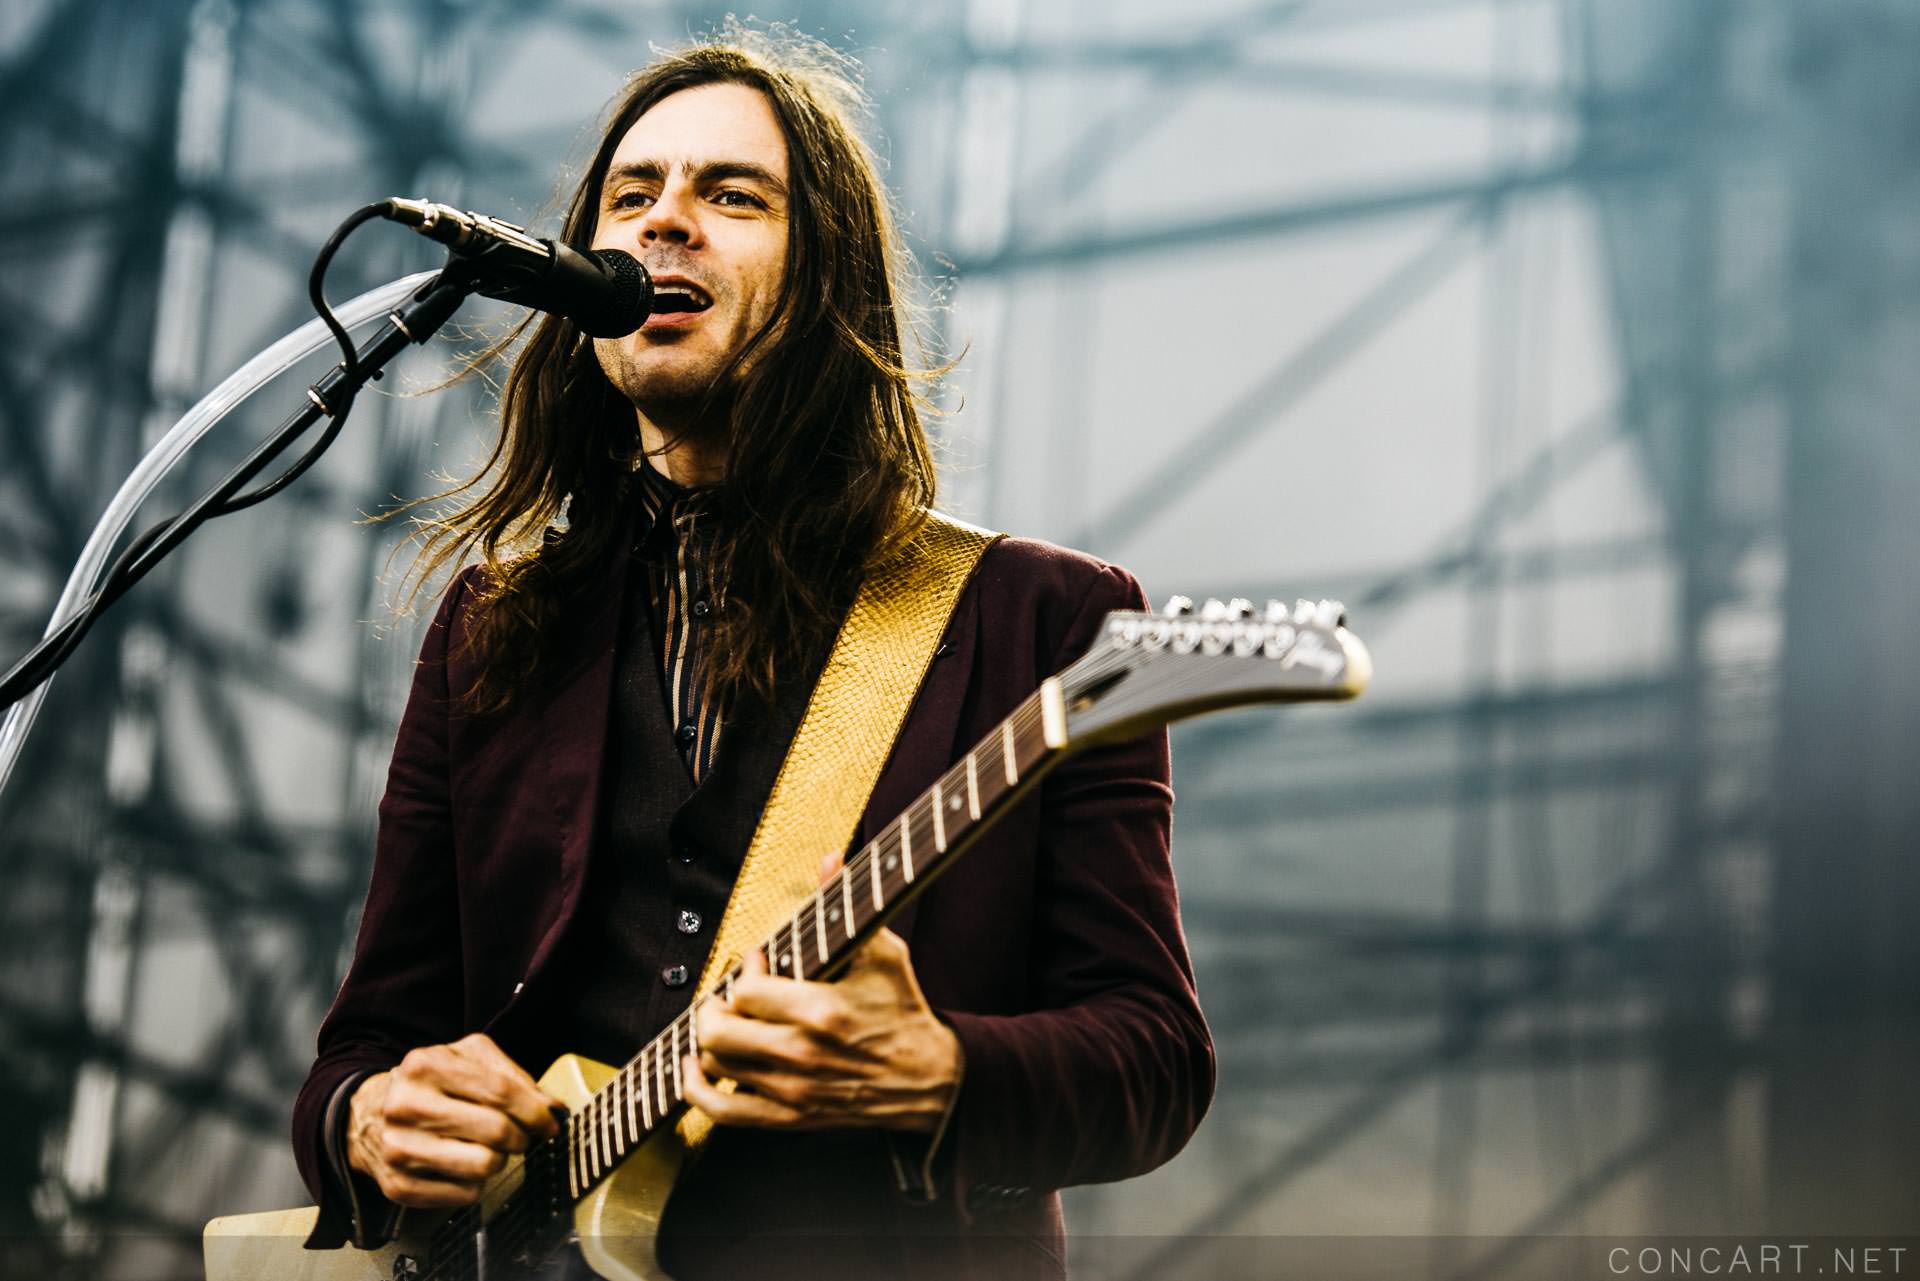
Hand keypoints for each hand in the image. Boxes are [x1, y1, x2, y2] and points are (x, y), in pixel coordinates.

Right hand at [346, 1032, 561, 1207]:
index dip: (536, 1111)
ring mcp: (399, 1149)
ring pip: (484, 1166)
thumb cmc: (428, 1084)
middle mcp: (407, 1106)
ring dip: (499, 1160)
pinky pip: (464, 1195)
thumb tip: (552, 1109)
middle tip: (518, 1135)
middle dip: (520, 1136)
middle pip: (497, 1131)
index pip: (500, 1091)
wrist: (366, 1115)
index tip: (550, 1122)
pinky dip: (475, 1183)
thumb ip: (513, 1076)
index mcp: (425, 1065)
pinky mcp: (398, 1186)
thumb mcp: (466, 1058)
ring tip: (487, 1147)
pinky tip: (463, 1164)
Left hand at [683, 927, 961, 1132]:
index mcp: (822, 1011)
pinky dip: (697, 1091)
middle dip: (714, 1004)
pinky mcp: (791, 1118)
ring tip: (723, 1018)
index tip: (760, 957)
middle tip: (728, 991)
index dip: (746, 968)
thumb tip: (829, 857)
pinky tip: (694, 1068)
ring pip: (717, 1064)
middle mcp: (802, 1054)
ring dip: (710, 1037)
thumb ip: (847, 906)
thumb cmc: (904, 1009)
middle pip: (719, 1030)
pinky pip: (724, 1112)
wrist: (929, 1079)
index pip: (747, 991)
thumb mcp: (883, 953)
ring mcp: (794, 1091)